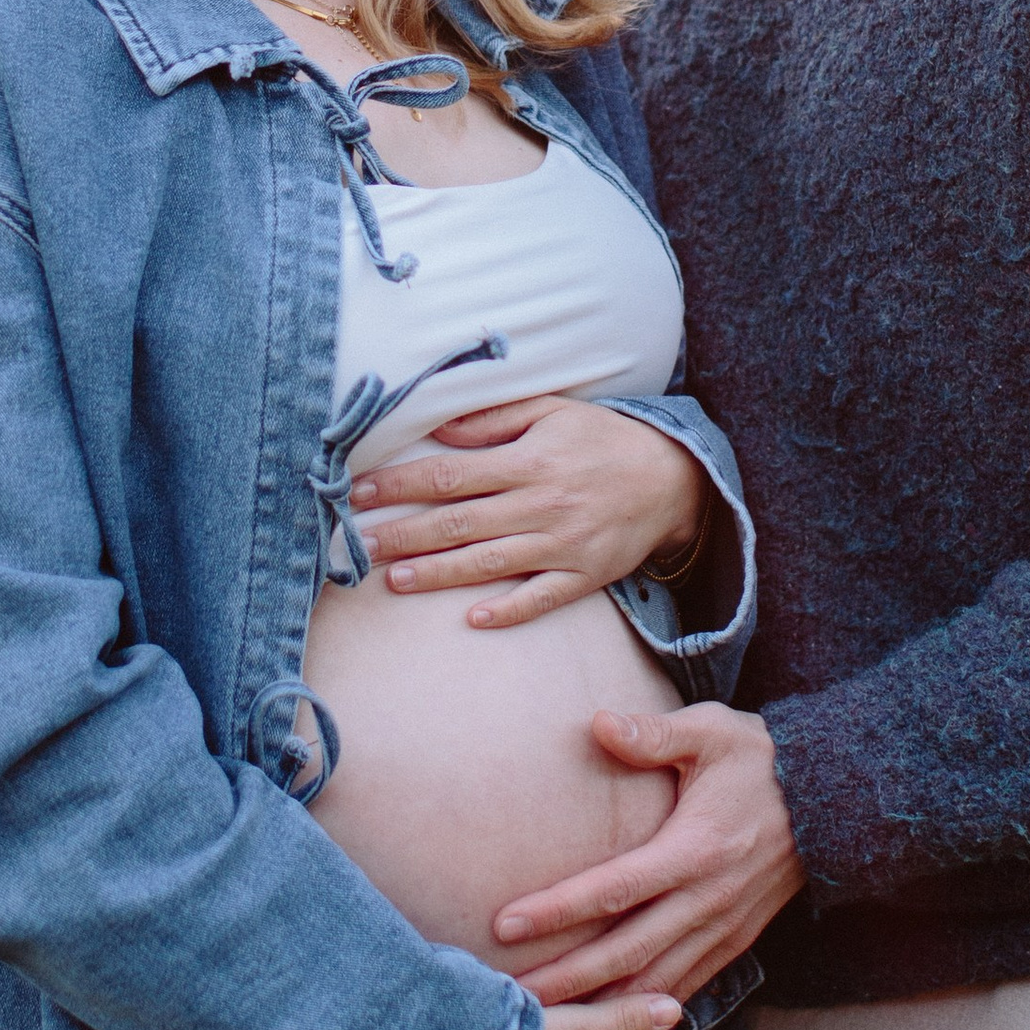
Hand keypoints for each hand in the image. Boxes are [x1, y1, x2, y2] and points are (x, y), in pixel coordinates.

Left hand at [352, 394, 706, 625]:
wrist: (671, 478)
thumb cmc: (601, 439)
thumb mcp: (552, 410)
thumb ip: (495, 419)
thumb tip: (441, 431)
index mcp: (529, 460)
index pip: (451, 474)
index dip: (402, 484)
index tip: (361, 493)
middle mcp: (542, 503)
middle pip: (460, 522)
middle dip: (404, 533)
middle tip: (358, 546)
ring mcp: (563, 543)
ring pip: (490, 563)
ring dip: (440, 573)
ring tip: (394, 578)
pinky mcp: (584, 575)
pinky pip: (542, 597)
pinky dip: (509, 610)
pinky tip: (473, 619)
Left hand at [493, 706, 803, 1005]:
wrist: (834, 799)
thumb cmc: (761, 759)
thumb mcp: (712, 731)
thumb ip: (654, 732)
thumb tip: (597, 723)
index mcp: (695, 849)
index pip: (615, 887)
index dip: (558, 909)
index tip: (506, 923)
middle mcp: (708, 900)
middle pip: (626, 952)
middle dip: (566, 980)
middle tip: (511, 997)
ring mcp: (723, 928)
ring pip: (654, 983)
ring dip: (601, 1007)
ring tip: (548, 1023)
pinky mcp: (734, 943)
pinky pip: (684, 988)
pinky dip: (645, 1011)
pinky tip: (610, 1027)